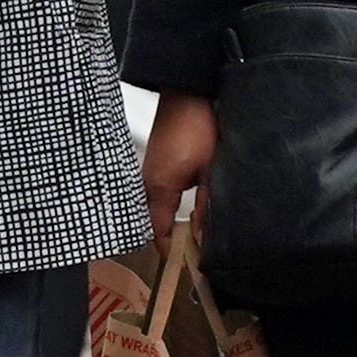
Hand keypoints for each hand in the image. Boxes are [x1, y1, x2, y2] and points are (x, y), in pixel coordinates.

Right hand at [140, 89, 216, 240]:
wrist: (185, 94)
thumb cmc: (197, 129)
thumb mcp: (210, 171)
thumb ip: (206, 206)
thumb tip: (204, 236)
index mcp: (159, 189)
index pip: (158, 232)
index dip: (171, 251)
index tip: (187, 263)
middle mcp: (147, 184)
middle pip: (153, 223)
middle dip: (171, 239)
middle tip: (194, 250)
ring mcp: (147, 173)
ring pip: (154, 209)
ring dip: (169, 222)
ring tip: (193, 231)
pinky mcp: (152, 165)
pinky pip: (155, 195)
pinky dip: (167, 206)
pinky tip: (185, 208)